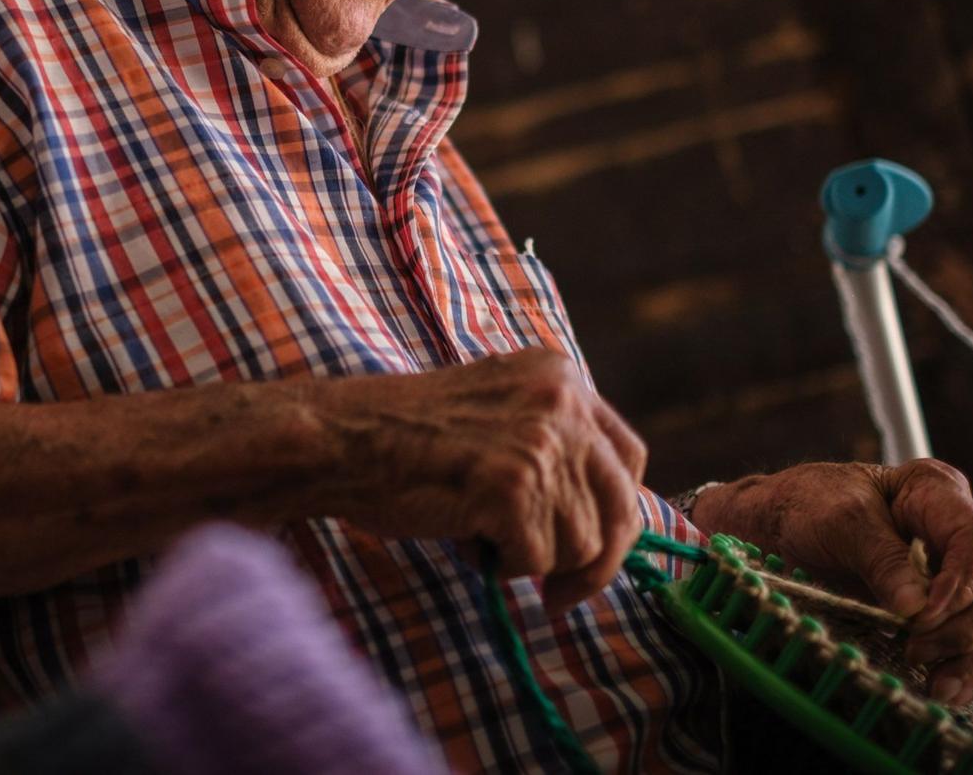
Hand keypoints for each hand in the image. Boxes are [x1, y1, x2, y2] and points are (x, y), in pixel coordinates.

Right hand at [318, 348, 648, 612]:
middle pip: (618, 510)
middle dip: (593, 563)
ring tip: (480, 533)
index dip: (616, 513)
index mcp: (559, 376)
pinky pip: (538, 561)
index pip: (628, 458)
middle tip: (556, 596)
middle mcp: (561, 401)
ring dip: (534, 559)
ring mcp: (540, 441)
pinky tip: (466, 537)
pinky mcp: (513, 484)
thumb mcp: (497, 414)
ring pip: (582, 544)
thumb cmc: (408, 439)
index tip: (593, 547)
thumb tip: (603, 529)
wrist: (344, 439)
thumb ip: (552, 447)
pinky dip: (504, 565)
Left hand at [695, 459, 972, 705]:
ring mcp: (961, 571)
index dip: (960, 584)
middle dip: (967, 628)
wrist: (785, 524)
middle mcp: (959, 532)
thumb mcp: (840, 522)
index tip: (923, 617)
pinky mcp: (952, 607)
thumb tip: (917, 608)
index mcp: (937, 492)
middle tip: (919, 652)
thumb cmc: (811, 506)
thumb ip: (881, 559)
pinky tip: (950, 689)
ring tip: (939, 686)